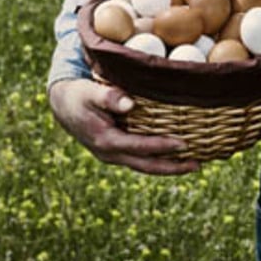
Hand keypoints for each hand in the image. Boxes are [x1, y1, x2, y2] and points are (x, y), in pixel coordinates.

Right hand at [48, 79, 200, 174]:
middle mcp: (110, 154)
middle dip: (172, 167)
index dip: (162, 146)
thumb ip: (109, 97)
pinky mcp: (118, 151)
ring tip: (194, 164)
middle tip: (197, 165)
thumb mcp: (90, 92)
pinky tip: (176, 156)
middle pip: (146, 166)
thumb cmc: (79, 95)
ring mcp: (114, 155)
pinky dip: (159, 159)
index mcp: (105, 141)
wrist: (63, 106)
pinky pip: (141, 159)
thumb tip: (129, 103)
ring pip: (145, 166)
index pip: (139, 147)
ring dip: (169, 167)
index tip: (184, 144)